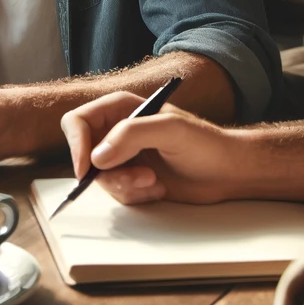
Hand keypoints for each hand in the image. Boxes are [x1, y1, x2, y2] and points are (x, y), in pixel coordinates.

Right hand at [60, 91, 253, 204]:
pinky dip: (136, 196)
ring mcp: (124, 157)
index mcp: (121, 108)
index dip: (76, 145)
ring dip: (127, 186)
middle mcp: (117, 131)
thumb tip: (96, 157)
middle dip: (110, 173)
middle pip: (85, 156)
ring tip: (155, 182)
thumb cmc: (206, 143)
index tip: (88, 169)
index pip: (78, 122)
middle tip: (141, 178)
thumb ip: (131, 135)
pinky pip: (116, 193)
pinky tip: (158, 189)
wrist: (227, 171)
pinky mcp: (132, 179)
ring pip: (100, 179)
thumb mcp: (171, 130)